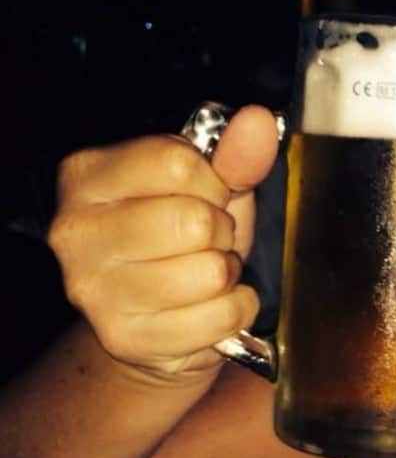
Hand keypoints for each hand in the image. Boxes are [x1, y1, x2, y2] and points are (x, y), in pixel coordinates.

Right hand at [46, 106, 278, 384]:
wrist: (162, 323)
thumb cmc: (183, 242)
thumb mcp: (210, 188)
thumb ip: (233, 155)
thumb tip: (259, 121)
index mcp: (86, 176)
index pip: (176, 161)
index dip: (213, 181)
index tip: (207, 196)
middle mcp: (75, 231)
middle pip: (193, 220)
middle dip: (220, 232)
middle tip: (205, 242)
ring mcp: (94, 290)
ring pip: (208, 272)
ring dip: (226, 274)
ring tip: (203, 273)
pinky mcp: (125, 337)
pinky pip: (220, 316)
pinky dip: (234, 311)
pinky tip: (208, 306)